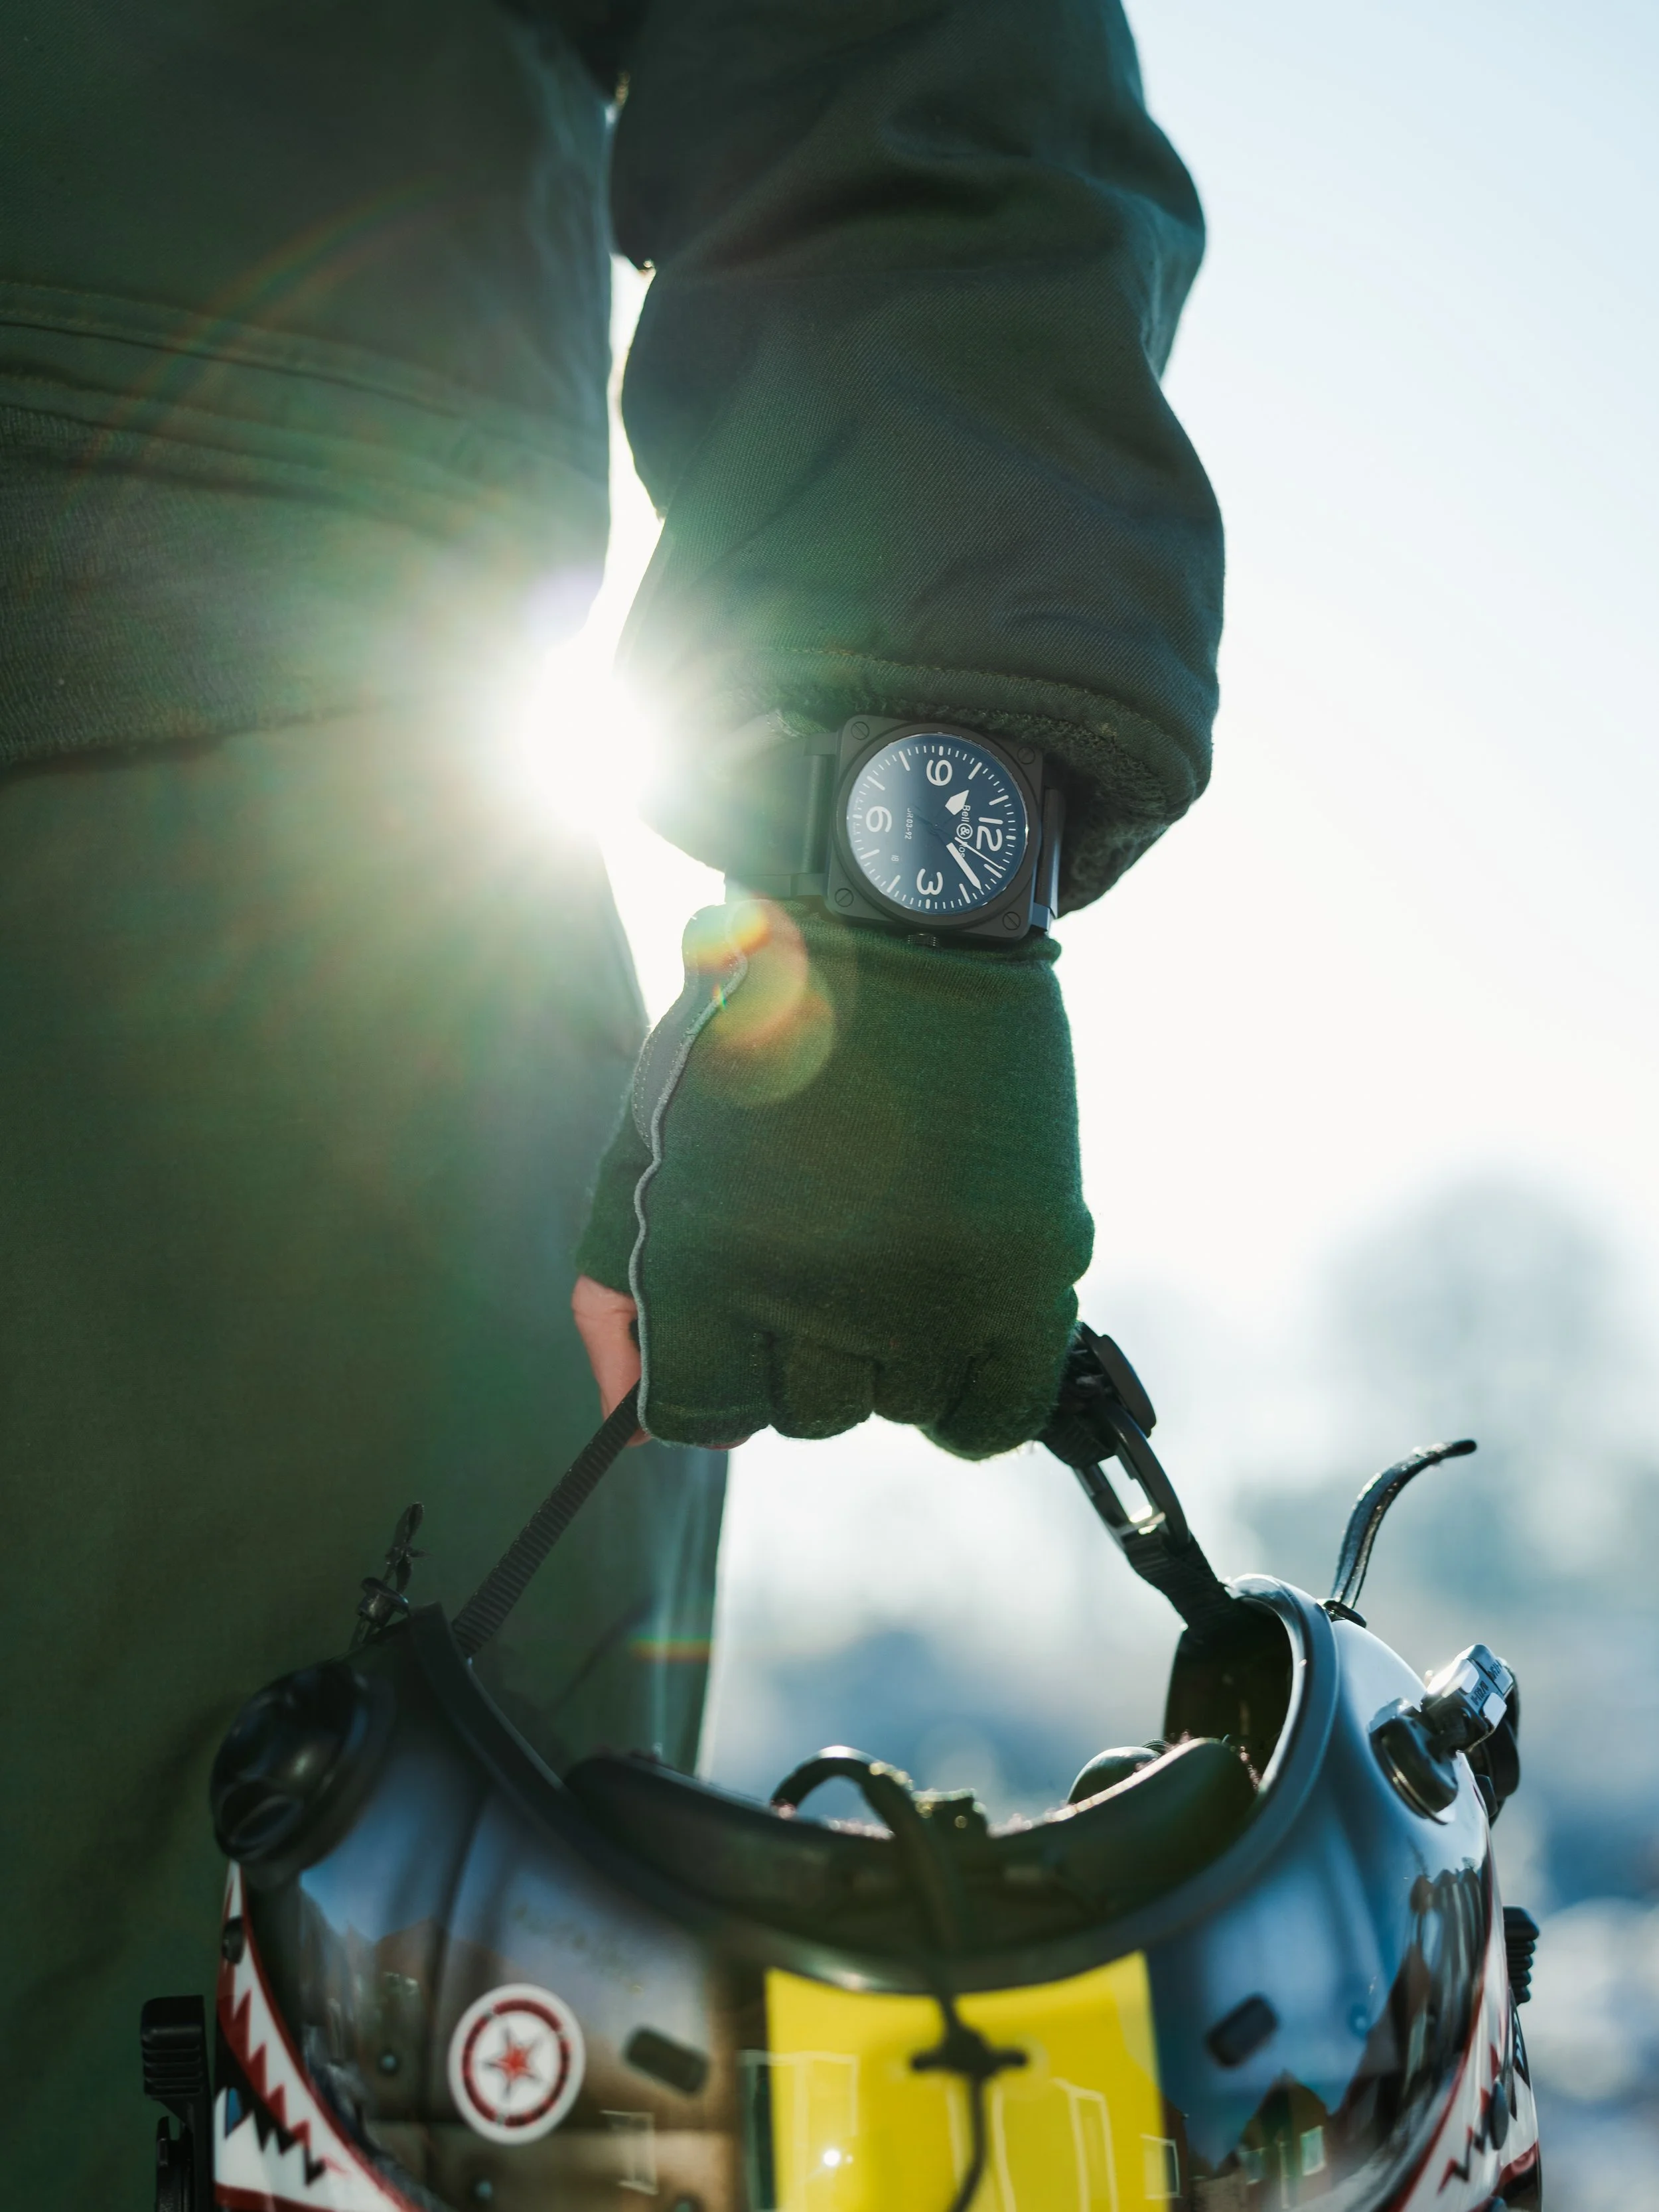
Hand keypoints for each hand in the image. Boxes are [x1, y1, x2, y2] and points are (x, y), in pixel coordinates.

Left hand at [574, 901, 1091, 1454]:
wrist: (901, 922)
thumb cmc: (754, 1031)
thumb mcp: (645, 1144)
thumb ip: (616, 1289)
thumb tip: (630, 1420)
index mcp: (707, 1260)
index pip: (702, 1415)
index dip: (718, 1388)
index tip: (740, 1346)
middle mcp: (817, 1293)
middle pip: (808, 1416)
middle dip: (808, 1356)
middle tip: (826, 1262)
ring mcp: (929, 1290)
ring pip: (901, 1408)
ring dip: (894, 1355)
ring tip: (896, 1252)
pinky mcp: (1025, 1270)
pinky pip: (995, 1413)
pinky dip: (974, 1406)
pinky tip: (958, 1343)